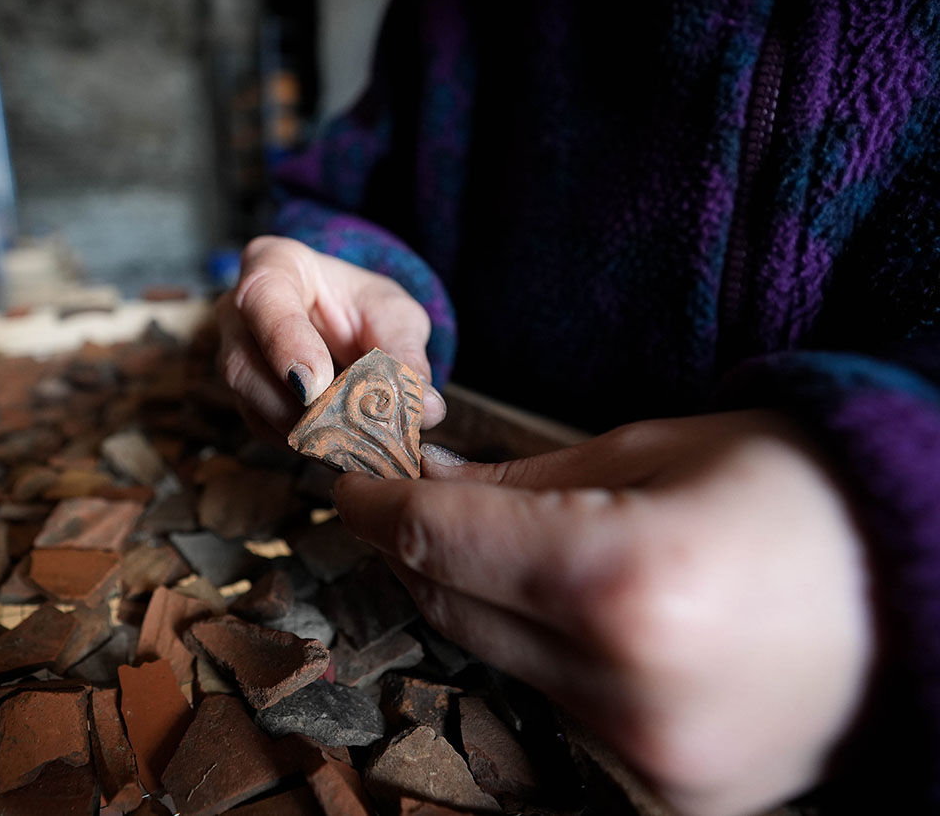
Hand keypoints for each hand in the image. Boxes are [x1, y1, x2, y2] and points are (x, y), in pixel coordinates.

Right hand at [215, 236, 445, 437]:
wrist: (345, 323)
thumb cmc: (362, 306)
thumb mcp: (393, 314)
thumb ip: (405, 352)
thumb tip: (427, 409)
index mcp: (273, 266)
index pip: (262, 298)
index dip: (286, 344)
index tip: (316, 386)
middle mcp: (238, 313)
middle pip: (244, 365)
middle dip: (295, 407)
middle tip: (346, 433)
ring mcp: (235, 358)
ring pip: (251, 405)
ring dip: (305, 434)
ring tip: (358, 449)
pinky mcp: (247, 401)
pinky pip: (266, 430)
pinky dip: (307, 446)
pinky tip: (345, 453)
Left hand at [332, 410, 873, 815]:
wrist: (923, 584)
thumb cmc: (797, 490)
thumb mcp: (652, 450)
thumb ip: (522, 481)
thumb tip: (425, 485)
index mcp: (622, 577)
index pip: (439, 540)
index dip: (375, 502)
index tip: (350, 480)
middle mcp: (624, 684)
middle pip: (452, 608)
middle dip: (415, 549)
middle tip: (405, 502)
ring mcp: (645, 754)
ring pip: (496, 663)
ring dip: (477, 603)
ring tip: (495, 549)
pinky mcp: (667, 790)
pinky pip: (556, 709)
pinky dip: (537, 655)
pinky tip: (559, 610)